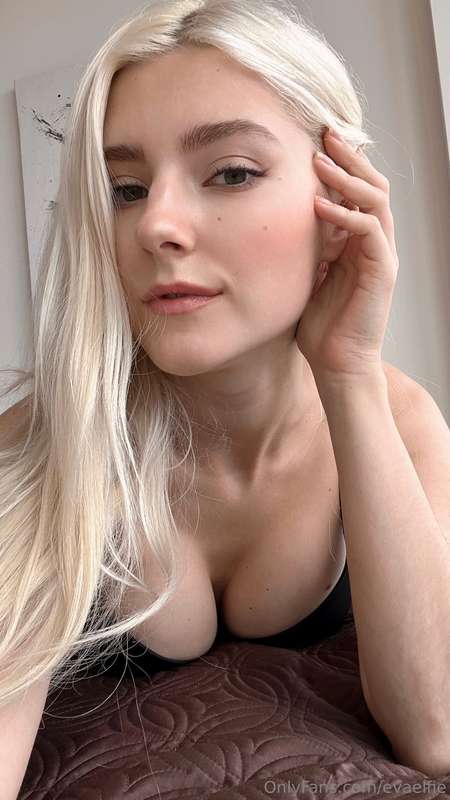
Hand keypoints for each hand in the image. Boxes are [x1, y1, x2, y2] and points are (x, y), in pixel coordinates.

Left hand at [295, 128, 398, 386]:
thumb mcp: (306, 275)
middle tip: (324, 132)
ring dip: (348, 177)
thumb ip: (305, 247)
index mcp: (357, 242)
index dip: (340, 164)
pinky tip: (319, 204)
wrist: (337, 364)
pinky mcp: (382, 271)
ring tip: (321, 159)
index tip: (312, 140)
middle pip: (371, 185)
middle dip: (348, 157)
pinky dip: (345, 214)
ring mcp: (381, 256)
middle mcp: (374, 243)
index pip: (356, 190)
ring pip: (375, 200)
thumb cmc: (320, 326)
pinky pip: (369, 231)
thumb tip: (279, 218)